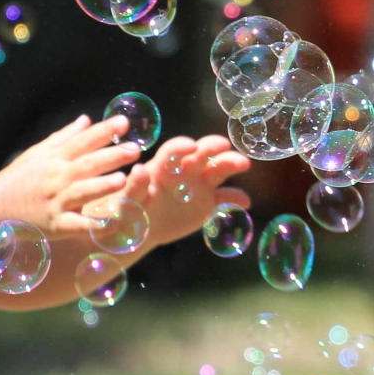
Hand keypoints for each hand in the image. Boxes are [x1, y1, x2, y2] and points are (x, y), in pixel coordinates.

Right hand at [0, 115, 138, 241]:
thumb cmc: (19, 178)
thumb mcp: (38, 153)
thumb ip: (65, 137)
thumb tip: (87, 119)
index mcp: (55, 158)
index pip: (83, 141)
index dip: (104, 131)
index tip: (124, 123)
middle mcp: (56, 177)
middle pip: (86, 164)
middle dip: (111, 156)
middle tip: (135, 149)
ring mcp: (55, 201)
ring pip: (81, 192)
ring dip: (102, 186)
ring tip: (123, 180)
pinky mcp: (55, 224)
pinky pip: (76, 225)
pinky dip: (92, 225)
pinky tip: (110, 224)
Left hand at [105, 134, 251, 250]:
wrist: (142, 229)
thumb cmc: (130, 212)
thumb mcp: (128, 202)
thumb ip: (135, 187)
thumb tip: (139, 169)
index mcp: (163, 166)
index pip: (174, 150)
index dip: (182, 146)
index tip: (191, 146)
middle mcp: (184, 170)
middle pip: (201, 153)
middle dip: (213, 147)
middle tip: (225, 145)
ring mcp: (199, 185)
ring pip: (218, 169)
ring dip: (231, 163)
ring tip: (244, 163)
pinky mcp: (209, 202)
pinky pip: (225, 198)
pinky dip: (236, 198)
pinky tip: (245, 202)